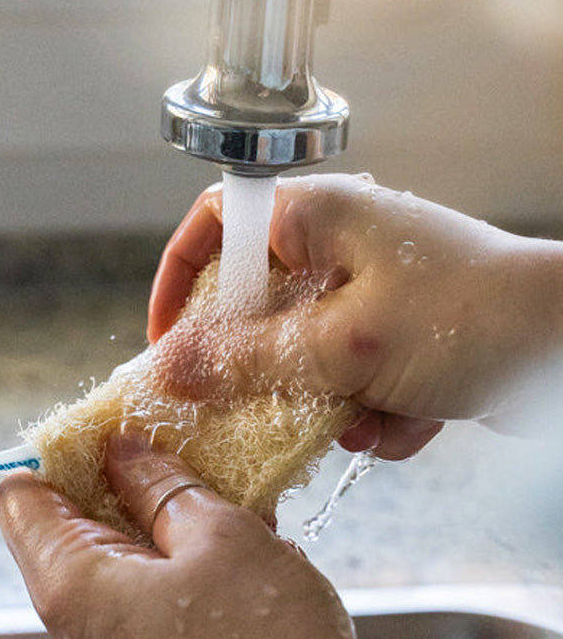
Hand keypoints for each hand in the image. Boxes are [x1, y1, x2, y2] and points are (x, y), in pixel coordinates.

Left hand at [0, 430, 371, 638]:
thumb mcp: (217, 534)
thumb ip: (159, 484)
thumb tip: (121, 450)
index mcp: (66, 585)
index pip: (21, 495)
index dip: (63, 453)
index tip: (118, 432)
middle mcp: (65, 635)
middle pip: (65, 536)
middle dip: (121, 493)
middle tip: (186, 466)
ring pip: (109, 578)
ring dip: (156, 539)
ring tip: (225, 519)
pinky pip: (135, 619)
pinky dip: (168, 585)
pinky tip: (229, 573)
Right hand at [148, 174, 562, 459]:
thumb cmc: (470, 319)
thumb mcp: (342, 346)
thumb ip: (247, 360)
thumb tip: (168, 371)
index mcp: (319, 217)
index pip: (218, 224)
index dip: (181, 280)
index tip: (169, 343)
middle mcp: (342, 248)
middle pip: (257, 309)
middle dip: (264, 370)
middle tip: (258, 407)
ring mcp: (376, 294)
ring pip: (305, 358)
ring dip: (328, 402)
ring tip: (369, 415)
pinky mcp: (405, 339)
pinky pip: (355, 383)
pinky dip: (376, 413)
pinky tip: (414, 420)